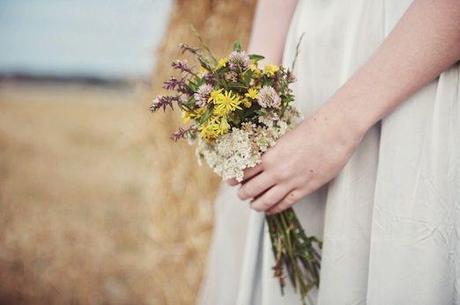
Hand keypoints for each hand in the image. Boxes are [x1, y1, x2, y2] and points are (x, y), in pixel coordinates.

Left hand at [227, 103, 366, 213]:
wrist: (334, 132)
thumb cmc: (311, 129)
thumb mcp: (284, 138)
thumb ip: (272, 150)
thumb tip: (262, 158)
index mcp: (269, 155)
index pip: (244, 172)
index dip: (235, 178)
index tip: (231, 182)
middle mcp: (276, 171)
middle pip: (251, 189)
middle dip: (243, 193)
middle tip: (241, 194)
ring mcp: (290, 182)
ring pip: (265, 200)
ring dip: (256, 205)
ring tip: (253, 205)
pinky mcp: (305, 189)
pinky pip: (285, 204)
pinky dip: (274, 208)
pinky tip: (270, 209)